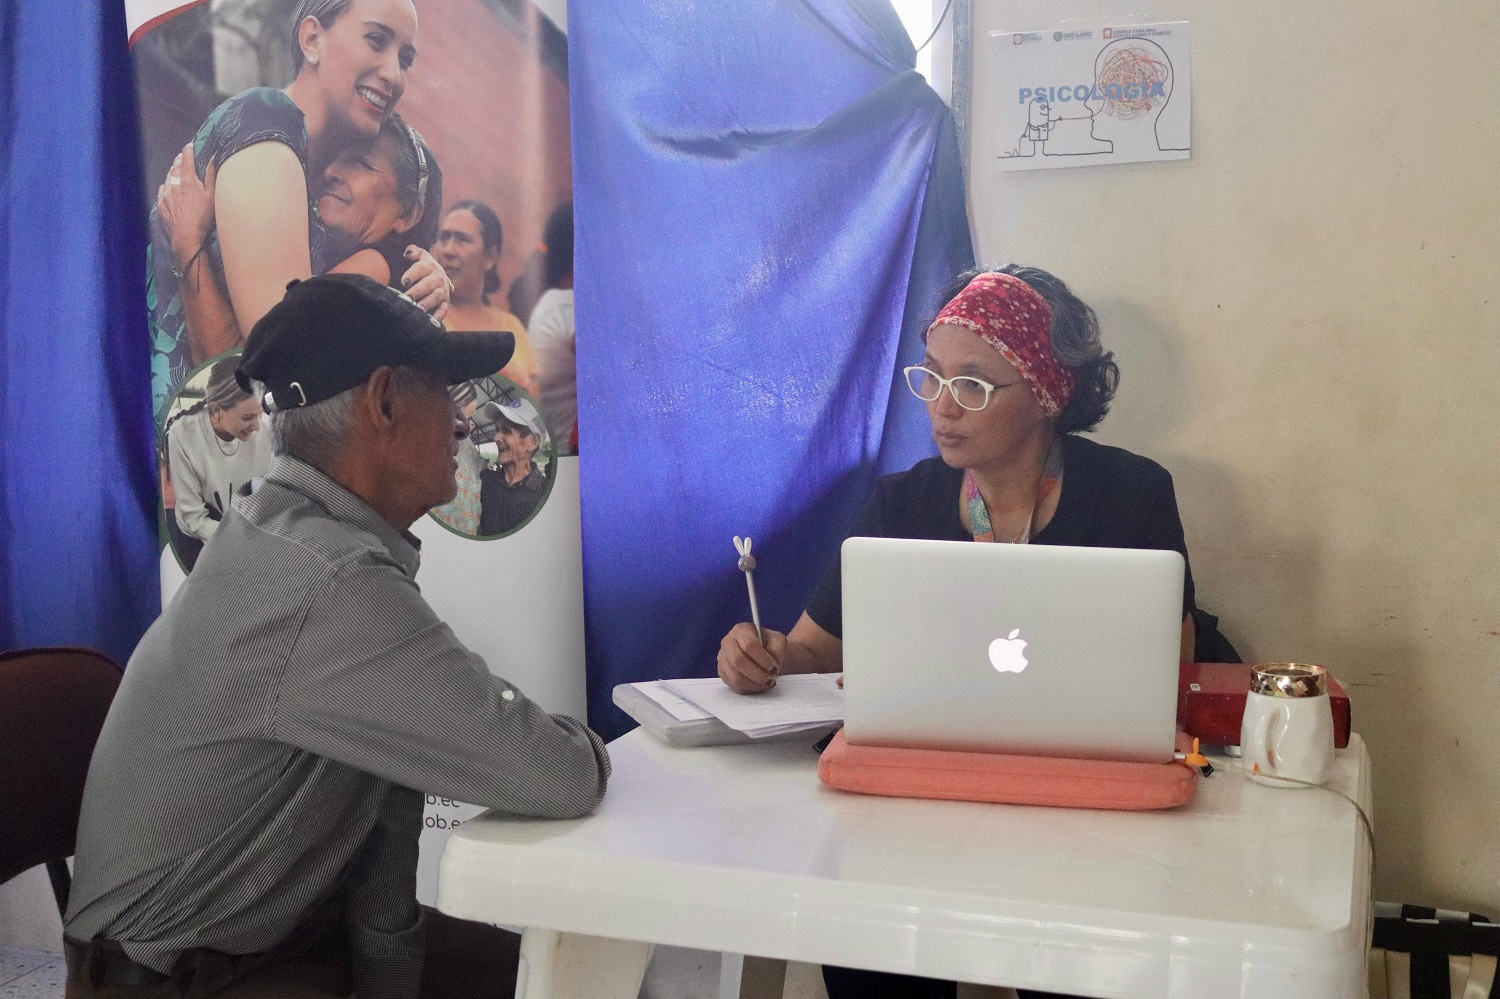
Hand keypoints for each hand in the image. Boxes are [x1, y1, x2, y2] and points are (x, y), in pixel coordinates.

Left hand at [157, 143, 215, 268]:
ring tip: (176, 171)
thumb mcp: (213, 197)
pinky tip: (169, 188)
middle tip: (182, 157)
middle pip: (174, 167)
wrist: (186, 238)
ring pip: (167, 178)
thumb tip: (213, 158)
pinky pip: (162, 190)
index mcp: (188, 180)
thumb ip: (212, 176)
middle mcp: (174, 184)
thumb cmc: (204, 218)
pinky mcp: (160, 204)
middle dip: (179, 160)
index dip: (188, 150)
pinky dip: (166, 186)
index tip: (189, 146)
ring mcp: (165, 194)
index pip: (186, 159)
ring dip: (172, 172)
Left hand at [400, 246, 452, 321]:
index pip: (420, 269)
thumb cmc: (424, 267)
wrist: (440, 277)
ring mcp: (443, 291)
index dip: (412, 275)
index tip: (403, 282)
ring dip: (427, 303)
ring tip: (418, 309)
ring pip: (436, 297)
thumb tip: (408, 254)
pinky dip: (439, 316)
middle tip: (407, 297)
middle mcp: (438, 278)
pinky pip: (444, 309)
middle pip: (427, 285)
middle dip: (417, 291)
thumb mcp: (421, 256)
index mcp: (430, 266)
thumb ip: (413, 251)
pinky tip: (433, 321)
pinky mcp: (445, 303)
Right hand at [717, 622, 786, 694]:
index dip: (763, 659)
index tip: (774, 668)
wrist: (765, 654)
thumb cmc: (771, 646)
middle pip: (738, 661)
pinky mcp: (723, 672)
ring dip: (754, 683)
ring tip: (766, 683)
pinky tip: (758, 685)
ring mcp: (723, 658)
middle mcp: (728, 642)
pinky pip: (734, 685)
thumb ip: (778, 650)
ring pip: (735, 676)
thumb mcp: (779, 641)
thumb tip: (772, 665)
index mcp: (741, 630)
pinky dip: (749, 688)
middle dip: (757, 674)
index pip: (749, 645)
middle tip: (770, 680)